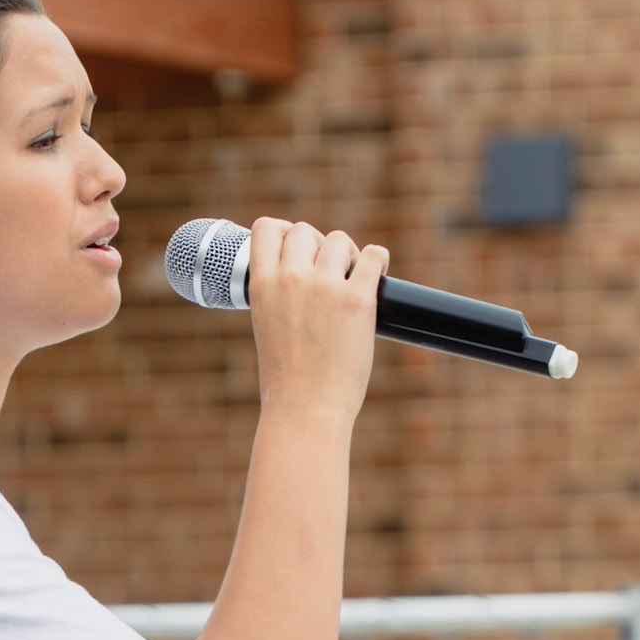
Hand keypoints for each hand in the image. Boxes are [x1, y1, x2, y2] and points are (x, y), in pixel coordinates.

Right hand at [247, 216, 389, 429]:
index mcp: (262, 286)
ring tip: (351, 281)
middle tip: (328, 274)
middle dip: (317, 247)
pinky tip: (376, 275)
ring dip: (347, 256)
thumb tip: (302, 274)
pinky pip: (374, 256)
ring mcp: (325, 287)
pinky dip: (377, 261)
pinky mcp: (358, 300)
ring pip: (339, 240)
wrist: (305, 410)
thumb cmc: (286, 382)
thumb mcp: (267, 328)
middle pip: (305, 230)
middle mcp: (291, 278)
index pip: (267, 228)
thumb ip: (279, 296)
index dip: (283, 232)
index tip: (296, 248)